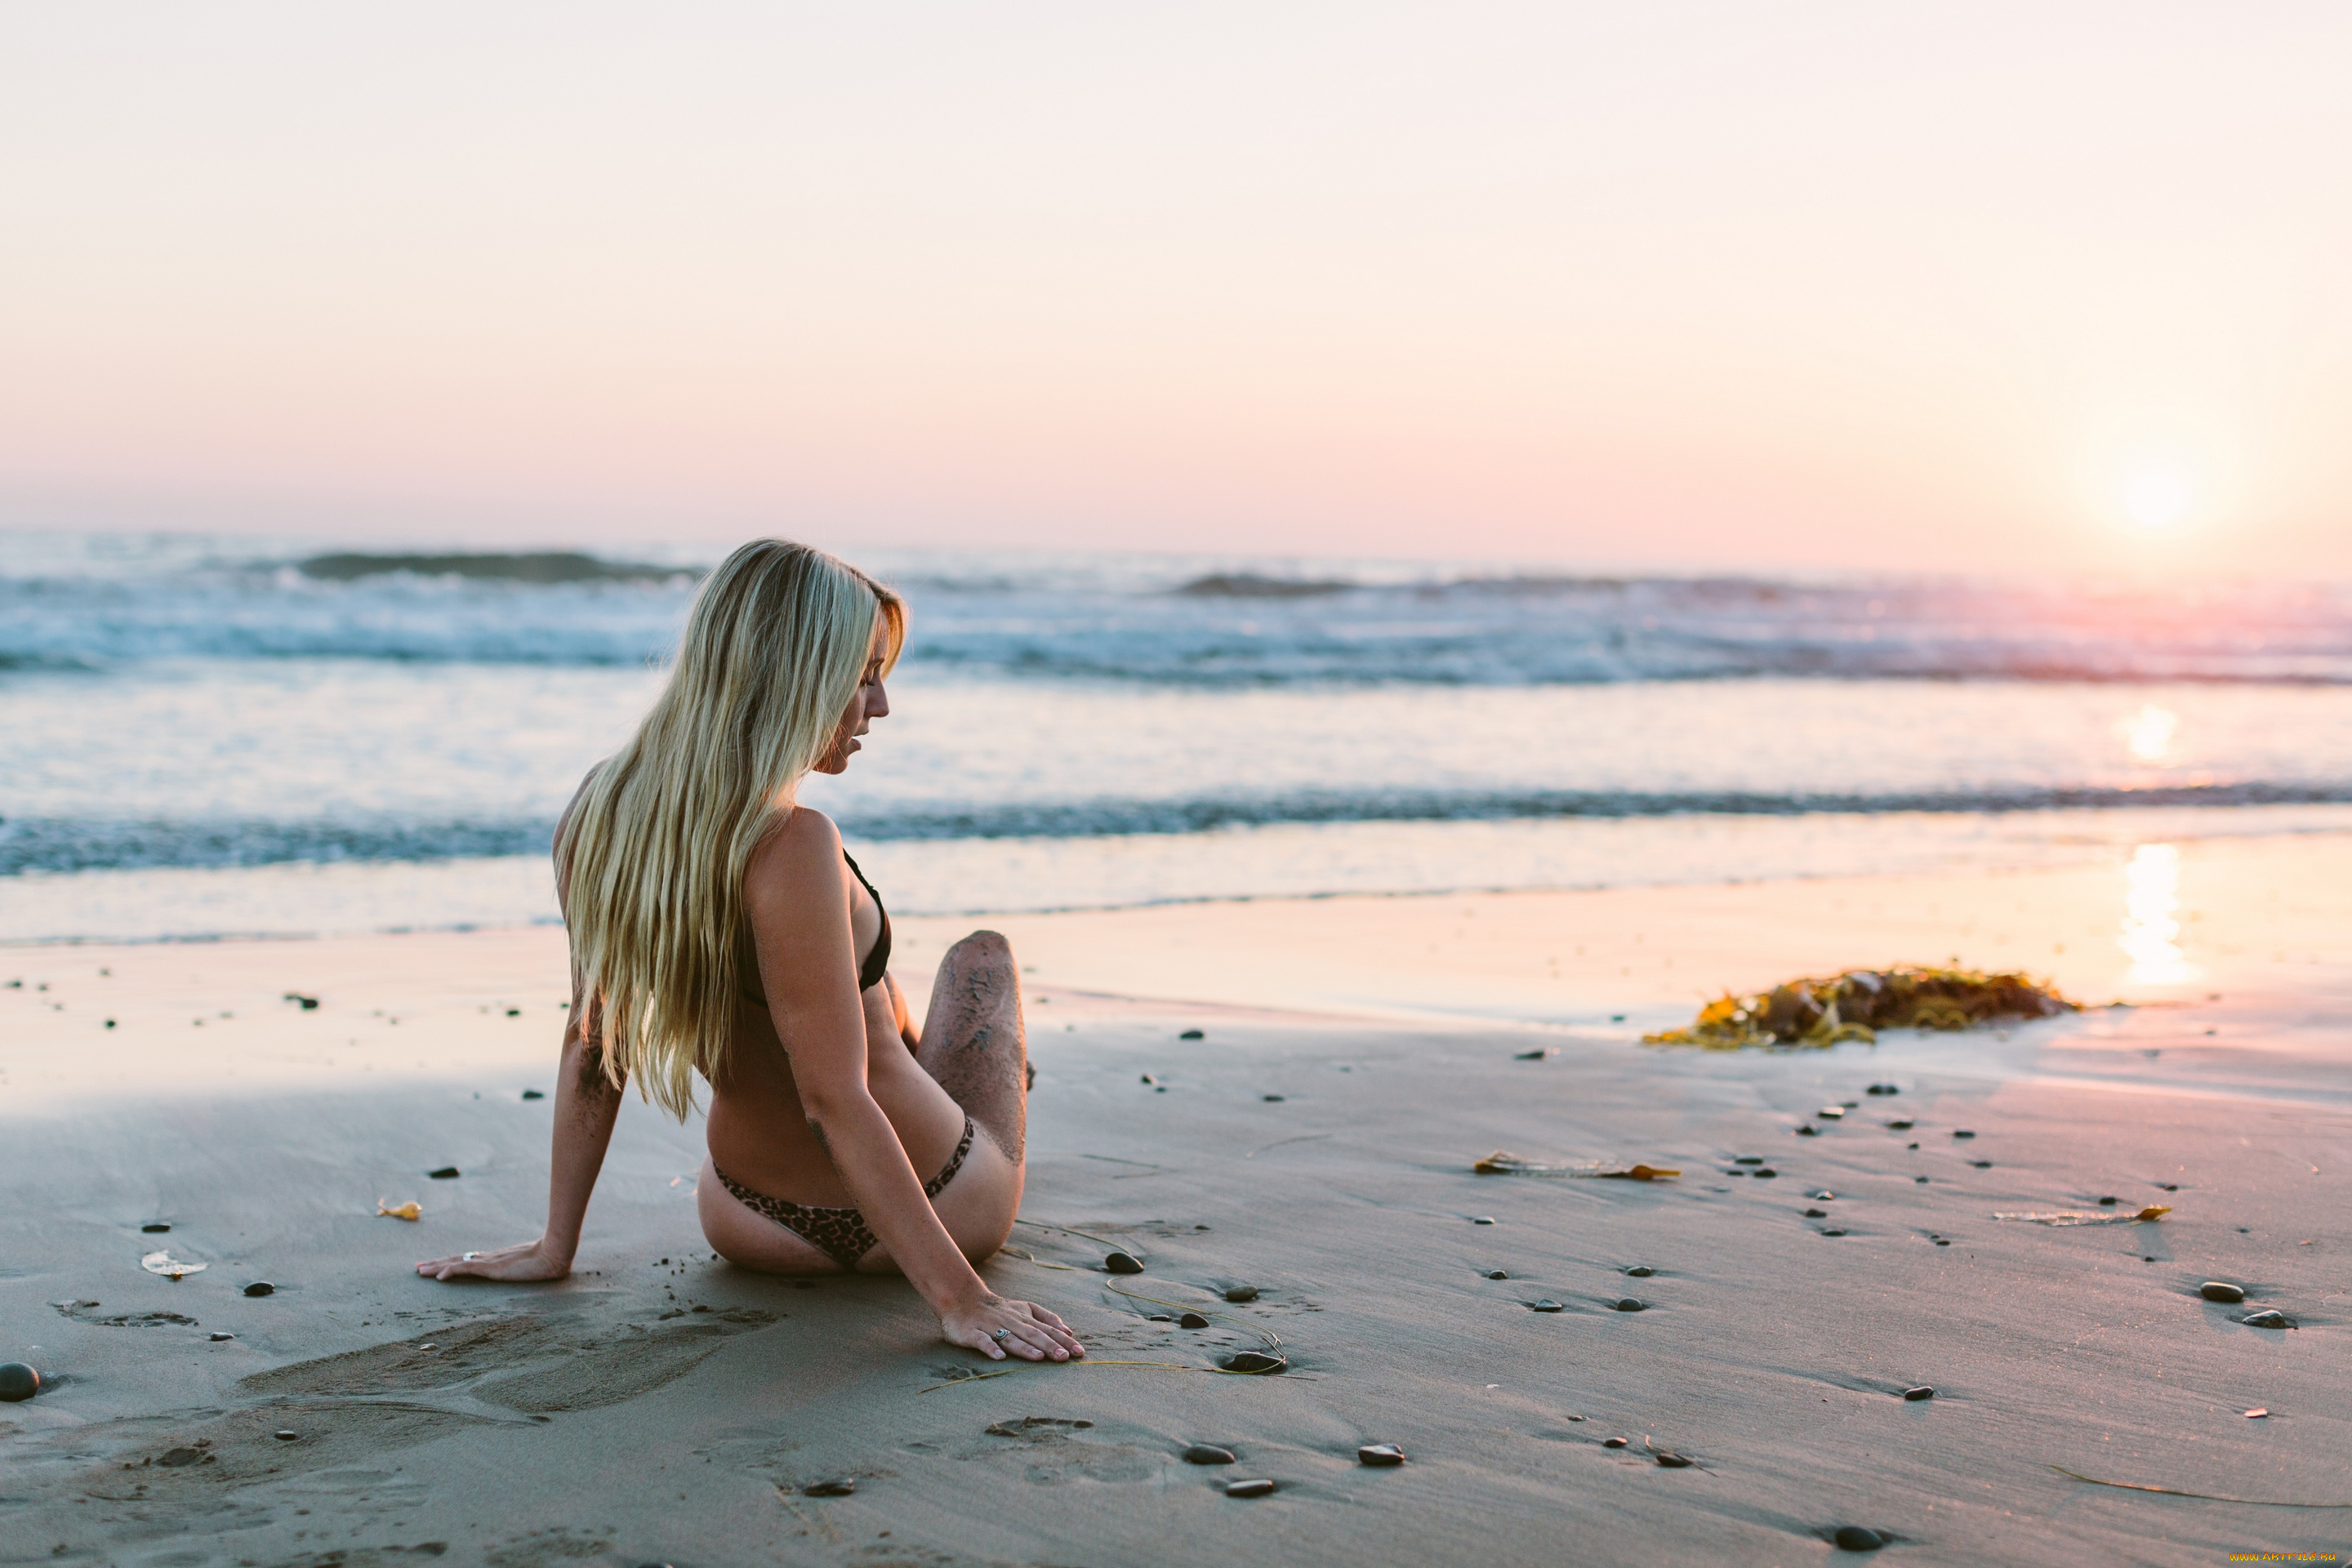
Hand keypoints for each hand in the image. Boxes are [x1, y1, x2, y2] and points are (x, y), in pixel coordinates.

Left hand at [415, 1235, 571, 1282]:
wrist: (554, 1253)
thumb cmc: (547, 1261)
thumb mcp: (530, 1267)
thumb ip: (522, 1269)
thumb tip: (524, 1274)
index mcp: (495, 1259)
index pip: (467, 1260)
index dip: (450, 1262)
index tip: (436, 1265)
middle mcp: (488, 1258)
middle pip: (456, 1259)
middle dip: (436, 1264)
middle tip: (418, 1268)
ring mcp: (489, 1262)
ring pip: (456, 1262)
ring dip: (436, 1267)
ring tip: (420, 1271)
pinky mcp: (492, 1267)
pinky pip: (466, 1268)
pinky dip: (451, 1271)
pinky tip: (439, 1277)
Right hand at [941, 1294, 1085, 1361]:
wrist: (962, 1299)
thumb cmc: (998, 1309)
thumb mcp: (1025, 1308)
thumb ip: (1046, 1317)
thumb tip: (1069, 1330)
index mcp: (1024, 1317)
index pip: (1048, 1330)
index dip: (1064, 1341)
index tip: (1080, 1352)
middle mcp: (1011, 1322)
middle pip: (1033, 1334)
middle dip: (1049, 1346)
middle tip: (1065, 1357)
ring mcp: (991, 1327)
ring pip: (1010, 1338)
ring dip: (1025, 1348)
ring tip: (1039, 1357)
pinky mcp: (972, 1333)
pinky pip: (982, 1341)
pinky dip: (991, 1348)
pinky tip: (1000, 1357)